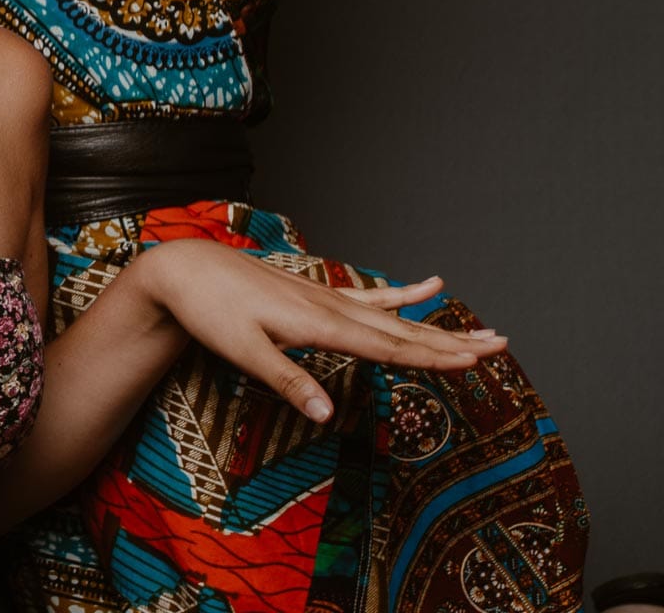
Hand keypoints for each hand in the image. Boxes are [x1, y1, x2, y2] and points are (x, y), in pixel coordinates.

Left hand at [131, 239, 505, 422]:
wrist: (185, 270)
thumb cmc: (210, 312)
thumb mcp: (244, 352)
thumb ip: (289, 383)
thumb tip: (330, 416)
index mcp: (319, 325)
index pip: (386, 347)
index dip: (430, 358)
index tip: (472, 363)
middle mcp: (331, 308)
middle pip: (403, 330)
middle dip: (452, 342)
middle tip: (501, 346)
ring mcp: (326, 298)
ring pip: (394, 316)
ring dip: (438, 325)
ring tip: (481, 329)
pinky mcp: (316, 294)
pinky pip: (369, 296)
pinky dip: (401, 294)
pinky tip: (428, 284)